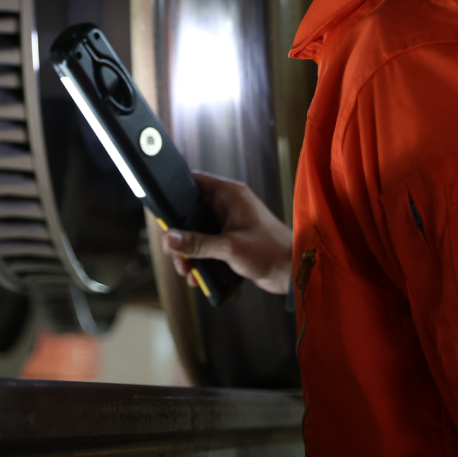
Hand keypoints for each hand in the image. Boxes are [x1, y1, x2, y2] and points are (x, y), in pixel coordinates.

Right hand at [159, 171, 292, 294]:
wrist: (294, 274)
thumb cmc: (272, 252)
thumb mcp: (229, 247)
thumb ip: (197, 243)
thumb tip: (169, 239)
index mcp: (230, 195)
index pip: (194, 181)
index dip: (175, 192)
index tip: (162, 210)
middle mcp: (228, 206)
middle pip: (190, 212)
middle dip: (179, 234)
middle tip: (174, 252)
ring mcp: (228, 224)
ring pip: (196, 232)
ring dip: (188, 251)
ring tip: (186, 270)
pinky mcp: (230, 241)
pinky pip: (205, 245)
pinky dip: (199, 259)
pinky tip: (197, 275)